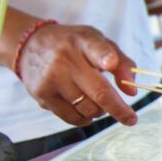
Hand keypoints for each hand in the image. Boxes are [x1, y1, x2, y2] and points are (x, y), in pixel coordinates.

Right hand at [18, 24, 138, 126]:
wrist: (30, 45)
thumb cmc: (74, 46)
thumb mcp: (98, 43)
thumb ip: (122, 63)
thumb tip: (132, 93)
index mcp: (83, 41)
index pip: (95, 48)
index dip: (106, 57)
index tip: (110, 64)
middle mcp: (65, 59)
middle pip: (99, 92)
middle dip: (120, 110)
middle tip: (131, 119)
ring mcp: (51, 78)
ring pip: (87, 109)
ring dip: (100, 112)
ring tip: (98, 103)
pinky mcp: (42, 94)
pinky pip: (71, 117)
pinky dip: (84, 119)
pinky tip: (85, 110)